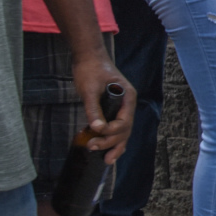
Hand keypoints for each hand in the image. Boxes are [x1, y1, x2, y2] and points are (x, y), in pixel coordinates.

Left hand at [71, 46, 134, 163]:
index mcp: (128, 97)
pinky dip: (111, 138)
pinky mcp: (112, 107)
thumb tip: (96, 129)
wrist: (87, 56)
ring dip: (115, 145)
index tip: (95, 134)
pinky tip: (104, 148)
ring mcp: (122, 106)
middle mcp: (128, 104)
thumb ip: (93, 109)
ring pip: (123, 131)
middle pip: (126, 129)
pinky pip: (116, 126)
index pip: (124, 122)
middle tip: (94, 148)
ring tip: (106, 159)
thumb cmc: (90, 69)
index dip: (111, 132)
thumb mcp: (89, 90)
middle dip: (112, 142)